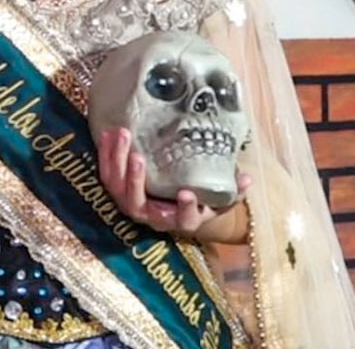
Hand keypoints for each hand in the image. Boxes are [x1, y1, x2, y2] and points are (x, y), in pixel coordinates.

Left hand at [95, 127, 250, 238]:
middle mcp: (153, 217)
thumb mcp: (218, 199)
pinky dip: (106, 156)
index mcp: (181, 220)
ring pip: (116, 188)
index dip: (185, 209)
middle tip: (138, 156)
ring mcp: (132, 205)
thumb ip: (232, 190)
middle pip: (136, 203)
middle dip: (134, 179)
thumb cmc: (199, 200)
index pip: (184, 220)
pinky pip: (107, 176)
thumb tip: (248, 178)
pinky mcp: (118, 192)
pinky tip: (108, 135)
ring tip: (122, 135)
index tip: (187, 193)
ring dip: (116, 161)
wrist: (178, 208)